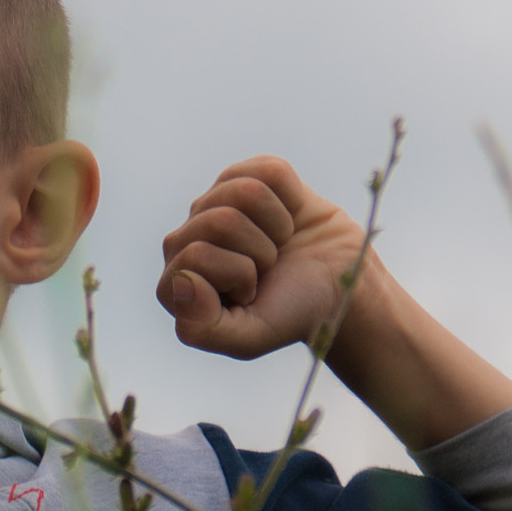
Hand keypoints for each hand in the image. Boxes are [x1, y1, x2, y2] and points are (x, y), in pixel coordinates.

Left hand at [156, 156, 369, 359]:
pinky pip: (271, 171)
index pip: (198, 256)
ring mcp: (214, 203)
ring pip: (247, 192)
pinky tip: (288, 219)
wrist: (337, 286)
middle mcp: (185, 238)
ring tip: (277, 245)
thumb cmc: (290, 313)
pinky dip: (292, 198)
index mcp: (175, 282)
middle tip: (268, 268)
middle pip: (223, 221)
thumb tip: (182, 282)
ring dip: (276, 226)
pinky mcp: (248, 175)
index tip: (252, 293)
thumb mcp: (249, 338)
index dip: (239, 275)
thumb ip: (203, 328)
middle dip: (260, 251)